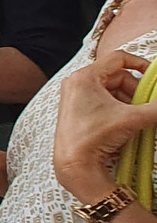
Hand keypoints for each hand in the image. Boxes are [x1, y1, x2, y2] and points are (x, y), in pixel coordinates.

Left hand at [53, 50, 156, 203]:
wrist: (74, 163)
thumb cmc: (93, 137)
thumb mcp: (132, 118)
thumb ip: (156, 108)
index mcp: (85, 77)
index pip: (118, 58)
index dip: (140, 64)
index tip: (154, 75)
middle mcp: (78, 83)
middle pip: (118, 76)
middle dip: (136, 90)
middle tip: (147, 104)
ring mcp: (76, 96)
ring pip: (112, 90)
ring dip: (129, 101)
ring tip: (137, 116)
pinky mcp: (78, 110)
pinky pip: (104, 101)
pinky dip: (119, 108)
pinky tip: (127, 122)